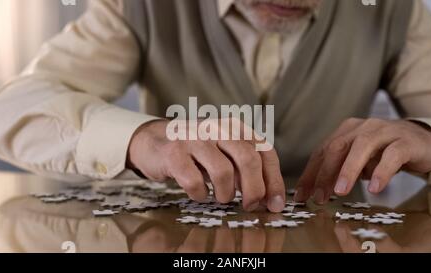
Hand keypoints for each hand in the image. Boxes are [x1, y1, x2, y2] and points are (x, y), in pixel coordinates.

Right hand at [127, 119, 284, 211]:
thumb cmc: (197, 151)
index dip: (274, 181)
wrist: (154, 139)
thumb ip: (246, 169)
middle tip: (251, 206)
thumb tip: (269, 199)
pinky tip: (199, 193)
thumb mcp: (225, 152)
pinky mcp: (174, 153)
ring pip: (223, 172)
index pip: (265, 152)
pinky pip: (194, 182)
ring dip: (226, 194)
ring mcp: (194, 138)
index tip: (275, 204)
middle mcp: (217, 128)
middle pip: (248, 159)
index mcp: (235, 127)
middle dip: (254, 190)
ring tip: (222, 198)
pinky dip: (200, 195)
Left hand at [294, 118, 430, 203]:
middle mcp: (362, 127)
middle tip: (319, 197)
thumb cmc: (383, 153)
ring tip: (341, 192)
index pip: (323, 151)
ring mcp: (384, 131)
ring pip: (362, 147)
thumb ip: (339, 172)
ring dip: (348, 170)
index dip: (310, 173)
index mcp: (346, 131)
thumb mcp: (358, 162)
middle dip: (325, 173)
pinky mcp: (405, 141)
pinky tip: (375, 188)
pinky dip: (381, 171)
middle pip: (337, 147)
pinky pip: (392, 155)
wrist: (421, 140)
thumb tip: (315, 192)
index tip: (302, 195)